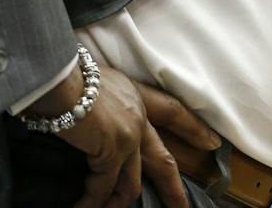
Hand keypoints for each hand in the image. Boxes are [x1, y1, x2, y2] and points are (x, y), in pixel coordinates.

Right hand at [31, 62, 217, 207]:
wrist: (58, 77)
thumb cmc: (66, 77)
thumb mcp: (94, 85)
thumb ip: (104, 106)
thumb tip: (94, 127)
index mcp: (135, 94)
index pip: (171, 111)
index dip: (192, 128)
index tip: (213, 142)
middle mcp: (138, 115)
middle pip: (162, 158)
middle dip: (174, 187)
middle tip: (183, 206)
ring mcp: (129, 136)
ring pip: (132, 183)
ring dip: (117, 202)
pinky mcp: (113, 153)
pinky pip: (103, 187)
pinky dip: (91, 201)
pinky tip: (82, 207)